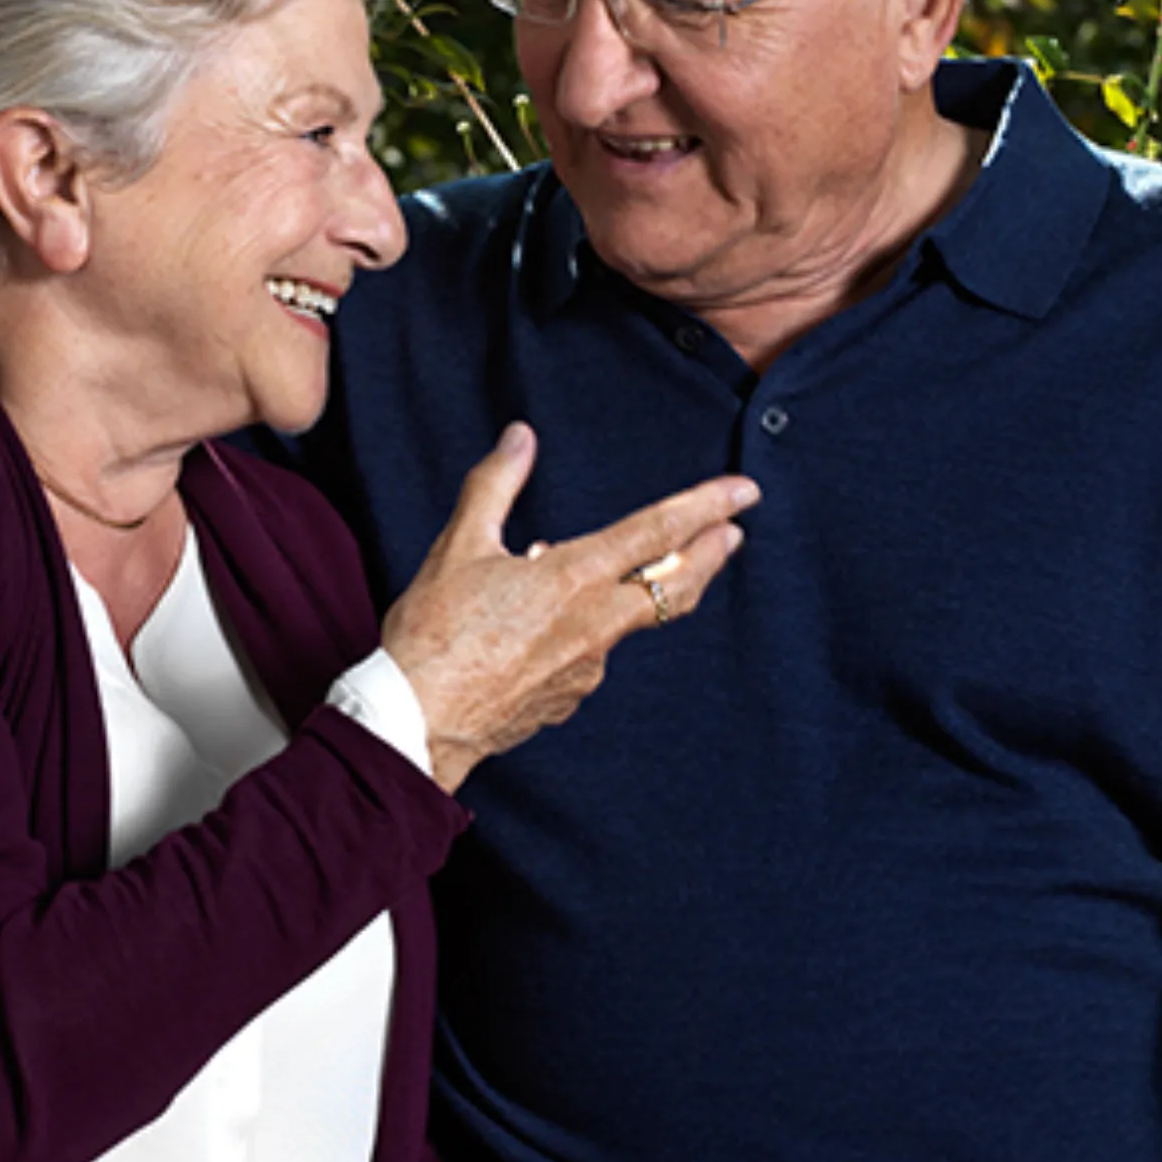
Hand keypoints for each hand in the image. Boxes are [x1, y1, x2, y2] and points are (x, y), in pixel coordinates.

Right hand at [382, 424, 756, 791]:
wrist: (418, 723)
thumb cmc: (434, 635)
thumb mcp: (459, 546)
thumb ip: (495, 485)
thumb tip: (519, 437)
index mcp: (574, 578)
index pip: (656, 533)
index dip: (705, 507)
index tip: (743, 492)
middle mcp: (595, 625)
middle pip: (675, 587)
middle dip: (709, 556)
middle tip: (733, 533)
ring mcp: (587, 669)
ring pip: (629, 620)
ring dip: (639, 591)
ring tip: (632, 569)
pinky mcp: (568, 698)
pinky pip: (591, 654)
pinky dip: (590, 627)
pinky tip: (560, 624)